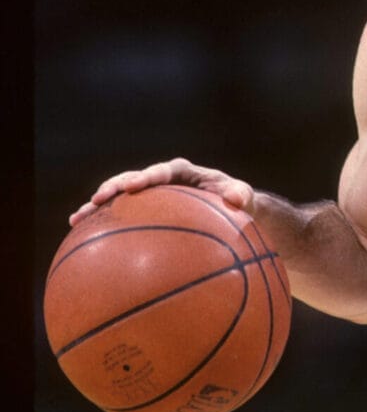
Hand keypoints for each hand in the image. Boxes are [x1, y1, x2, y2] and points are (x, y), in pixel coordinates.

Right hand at [69, 157, 255, 225]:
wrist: (231, 208)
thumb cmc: (237, 200)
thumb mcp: (243, 196)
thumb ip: (241, 194)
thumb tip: (237, 199)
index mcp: (182, 171)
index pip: (161, 171)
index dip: (146, 177)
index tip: (133, 186)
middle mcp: (162, 179)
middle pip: (132, 180)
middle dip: (113, 188)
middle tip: (97, 199)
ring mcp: (151, 196)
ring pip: (119, 198)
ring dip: (98, 206)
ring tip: (77, 219)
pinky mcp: (145, 211)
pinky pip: (122, 216)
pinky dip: (103, 224)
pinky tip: (83, 239)